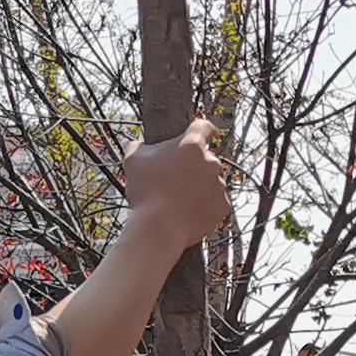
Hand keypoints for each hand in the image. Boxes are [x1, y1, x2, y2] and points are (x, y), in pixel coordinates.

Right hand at [121, 117, 232, 248]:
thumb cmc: (146, 192)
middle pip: (205, 158)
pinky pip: (215, 202)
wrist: (160, 229)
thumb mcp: (133, 161)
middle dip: (193, 165)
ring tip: (179, 200)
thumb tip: (139, 144)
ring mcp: (219, 185)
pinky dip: (205, 206)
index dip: (199, 129)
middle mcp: (211, 162)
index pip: (202, 127)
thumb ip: (139, 146)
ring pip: (211, 181)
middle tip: (175, 179)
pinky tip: (188, 212)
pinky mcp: (223, 206)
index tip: (197, 133)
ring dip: (199, 186)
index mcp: (191, 145)